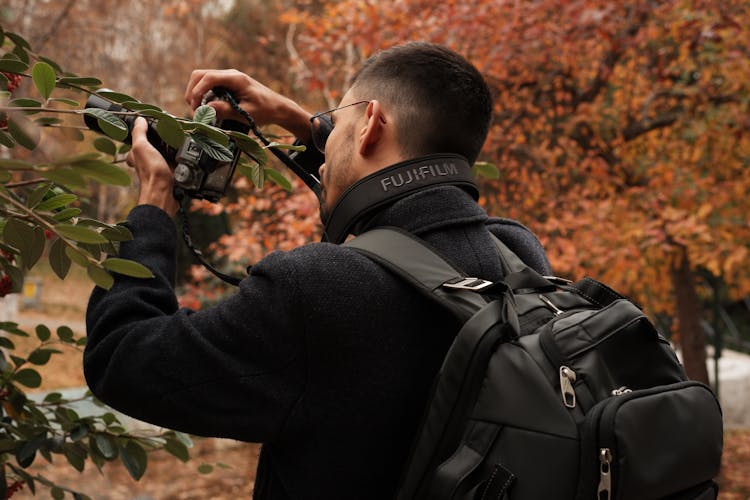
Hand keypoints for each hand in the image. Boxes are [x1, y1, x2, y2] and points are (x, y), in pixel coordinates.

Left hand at [126, 117, 178, 216]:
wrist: (165, 193)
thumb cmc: (150, 172)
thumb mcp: (141, 147)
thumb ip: (139, 133)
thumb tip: (139, 119)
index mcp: (138, 156)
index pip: (138, 141)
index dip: (143, 133)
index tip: (151, 126)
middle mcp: (148, 163)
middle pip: (154, 147)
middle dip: (162, 141)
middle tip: (170, 132)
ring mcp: (161, 168)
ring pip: (166, 154)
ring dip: (173, 149)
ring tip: (180, 140)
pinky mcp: (173, 174)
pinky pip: (177, 162)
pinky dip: (182, 158)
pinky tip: (186, 154)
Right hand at [184, 69, 311, 141]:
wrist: (278, 108)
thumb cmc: (266, 110)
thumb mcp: (246, 113)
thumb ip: (226, 110)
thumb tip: (206, 109)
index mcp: (236, 78)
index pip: (208, 78)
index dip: (197, 92)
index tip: (196, 108)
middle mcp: (230, 74)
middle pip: (200, 75)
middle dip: (193, 92)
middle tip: (195, 111)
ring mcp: (227, 78)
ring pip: (202, 79)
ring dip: (196, 94)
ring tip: (200, 111)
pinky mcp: (227, 84)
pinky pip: (208, 86)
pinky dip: (203, 95)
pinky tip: (207, 108)